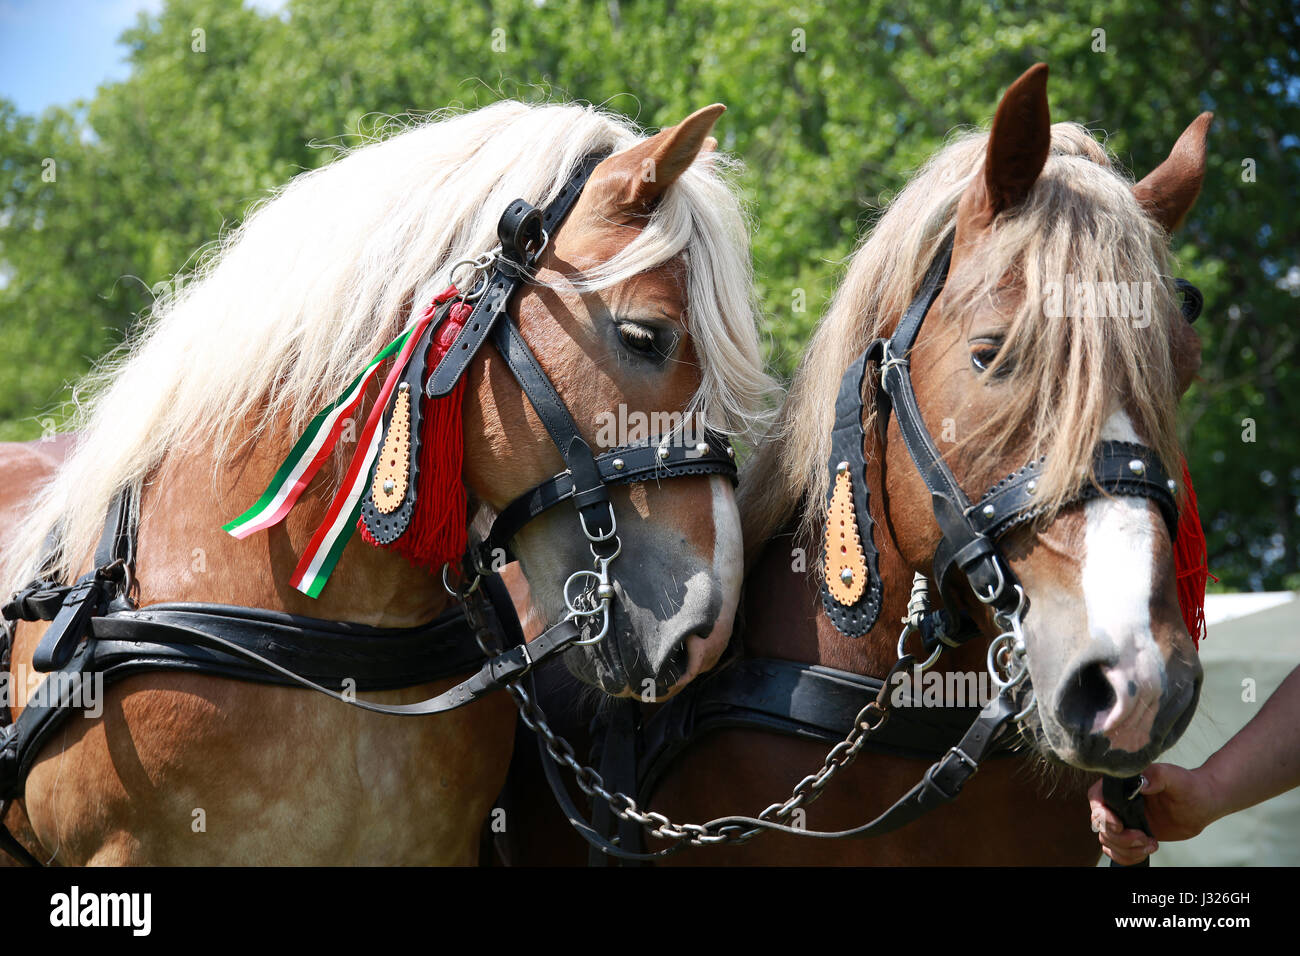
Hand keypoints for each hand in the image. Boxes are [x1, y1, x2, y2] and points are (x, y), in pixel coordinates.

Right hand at [1088, 764, 1219, 864]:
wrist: (1201, 804)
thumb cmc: (1188, 785)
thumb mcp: (1174, 777)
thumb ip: (1157, 776)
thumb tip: (1141, 784)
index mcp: (1122, 785)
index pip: (1097, 798)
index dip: (1102, 814)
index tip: (1119, 825)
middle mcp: (1118, 802)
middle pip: (1100, 825)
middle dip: (1119, 838)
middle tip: (1142, 838)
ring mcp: (1124, 819)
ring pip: (1107, 840)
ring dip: (1126, 849)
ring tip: (1150, 845)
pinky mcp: (1132, 834)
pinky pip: (1117, 851)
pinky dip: (1128, 857)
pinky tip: (1147, 850)